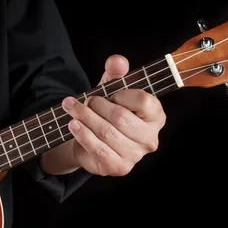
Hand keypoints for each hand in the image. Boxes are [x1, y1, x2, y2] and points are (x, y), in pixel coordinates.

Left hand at [62, 54, 165, 176]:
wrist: (90, 141)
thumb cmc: (106, 112)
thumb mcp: (111, 89)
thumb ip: (116, 72)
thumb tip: (117, 60)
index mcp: (156, 116)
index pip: (143, 100)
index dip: (121, 95)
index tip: (108, 94)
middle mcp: (150, 138)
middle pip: (121, 117)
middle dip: (96, 106)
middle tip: (82, 101)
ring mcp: (136, 155)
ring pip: (107, 133)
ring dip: (85, 118)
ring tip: (71, 109)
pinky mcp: (119, 167)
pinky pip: (99, 149)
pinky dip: (83, 135)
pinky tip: (73, 126)